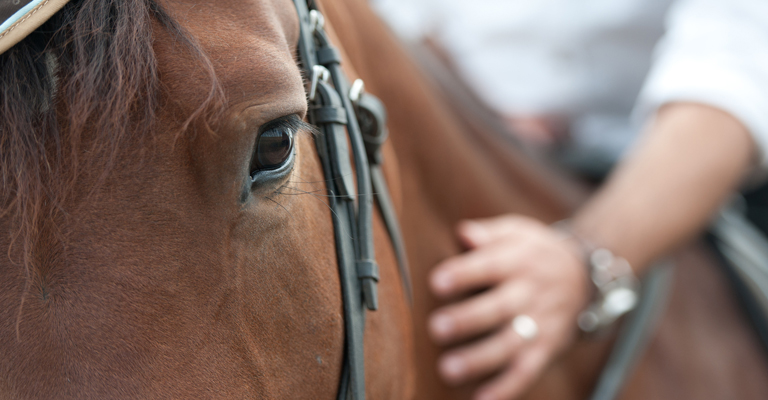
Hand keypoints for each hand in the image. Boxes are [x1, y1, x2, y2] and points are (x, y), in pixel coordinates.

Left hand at [429, 215, 589, 399]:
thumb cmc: (534, 253)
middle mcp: (530, 293)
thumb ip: (489, 233)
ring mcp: (540, 324)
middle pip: (499, 308)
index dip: (464, 273)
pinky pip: (526, 372)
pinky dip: (506, 389)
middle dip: (469, 319)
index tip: (437, 282)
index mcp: (519, 260)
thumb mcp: (518, 232)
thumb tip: (463, 233)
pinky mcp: (546, 350)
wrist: (587, 278)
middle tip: (437, 328)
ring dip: (480, 359)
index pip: (490, 265)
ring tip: (448, 369)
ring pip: (510, 344)